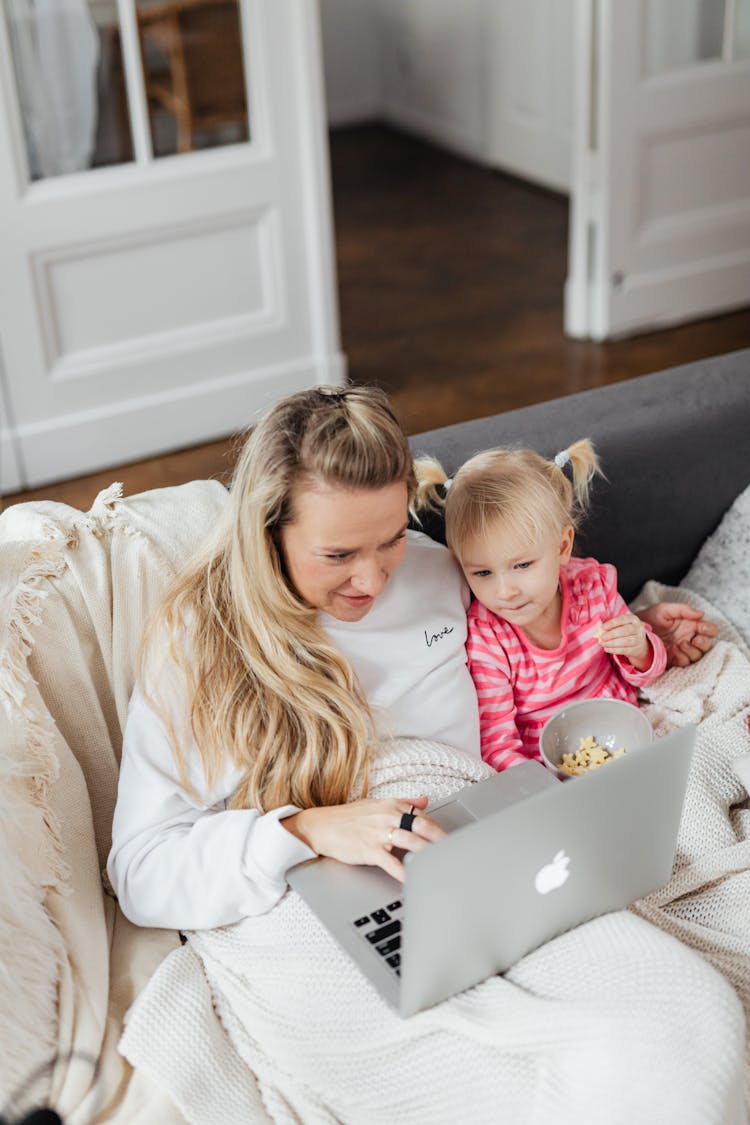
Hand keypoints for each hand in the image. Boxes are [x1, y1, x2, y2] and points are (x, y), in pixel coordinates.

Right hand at [281, 795, 445, 882]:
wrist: (320, 826)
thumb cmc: (348, 818)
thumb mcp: (377, 804)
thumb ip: (404, 803)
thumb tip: (425, 800)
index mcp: (392, 806)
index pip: (423, 816)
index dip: (440, 829)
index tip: (453, 840)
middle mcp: (387, 817)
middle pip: (422, 827)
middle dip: (441, 840)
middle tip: (456, 852)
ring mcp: (378, 833)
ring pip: (411, 842)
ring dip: (428, 854)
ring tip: (443, 864)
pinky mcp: (368, 849)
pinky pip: (391, 862)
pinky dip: (404, 871)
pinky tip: (414, 879)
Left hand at [598, 613, 650, 669]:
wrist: (639, 643)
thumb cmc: (625, 631)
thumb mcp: (620, 626)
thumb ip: (610, 627)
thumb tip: (600, 632)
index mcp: (633, 619)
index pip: (622, 619)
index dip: (611, 623)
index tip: (602, 628)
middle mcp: (638, 628)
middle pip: (626, 630)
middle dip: (612, 634)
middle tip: (602, 637)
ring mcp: (639, 639)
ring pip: (626, 641)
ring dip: (612, 643)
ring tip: (603, 643)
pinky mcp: (636, 649)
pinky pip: (625, 650)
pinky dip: (614, 650)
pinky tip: (607, 649)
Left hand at [636, 602, 717, 667]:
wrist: (633, 631)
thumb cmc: (649, 618)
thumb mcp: (664, 609)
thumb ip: (683, 610)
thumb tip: (701, 613)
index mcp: (690, 625)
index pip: (708, 629)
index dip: (710, 629)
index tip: (702, 628)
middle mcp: (689, 638)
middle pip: (706, 645)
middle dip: (704, 643)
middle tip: (695, 639)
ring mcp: (682, 650)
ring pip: (697, 655)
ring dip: (692, 650)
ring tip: (680, 643)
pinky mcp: (674, 660)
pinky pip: (685, 662)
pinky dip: (682, 657)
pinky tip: (674, 650)